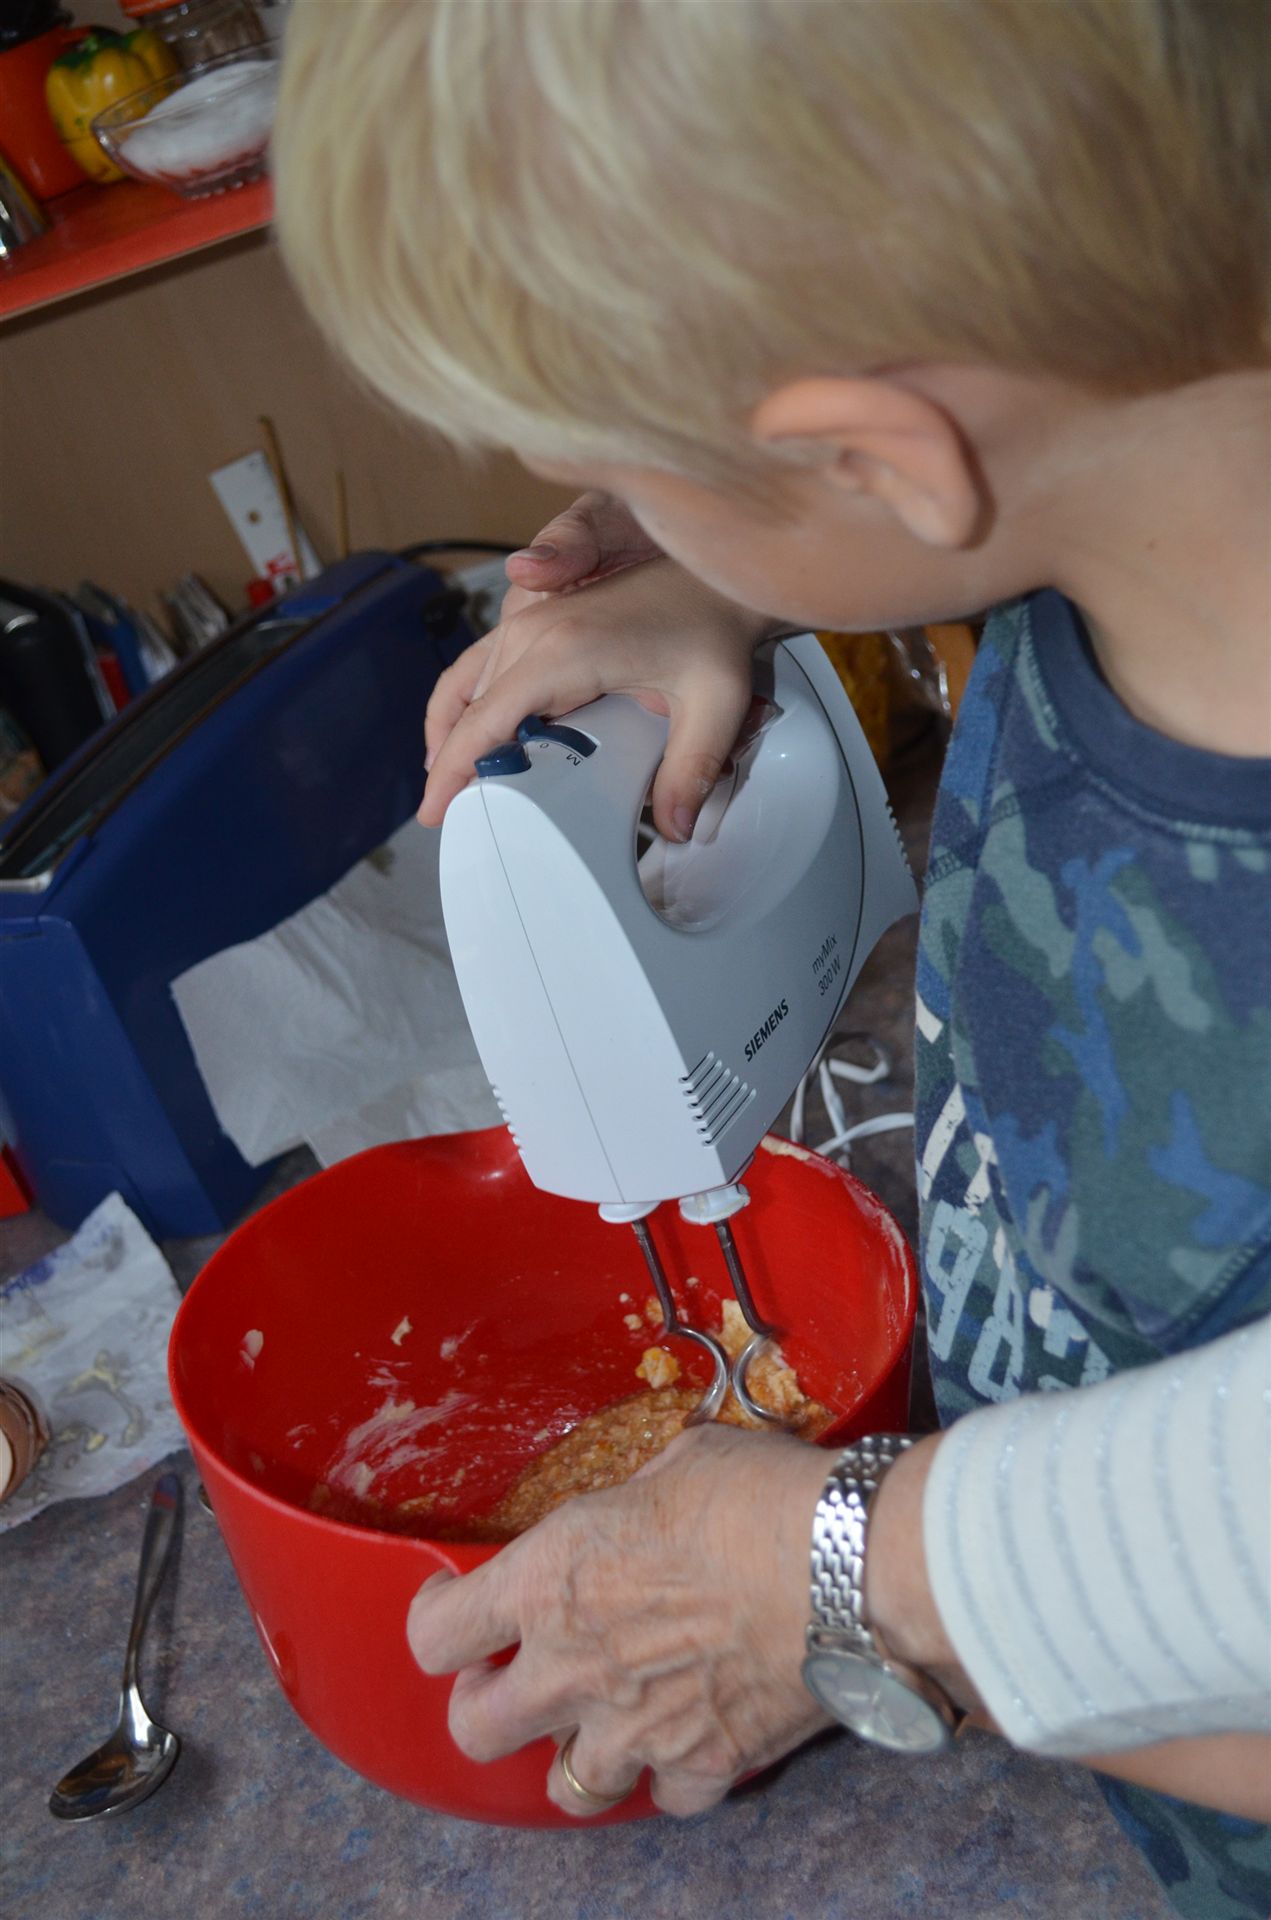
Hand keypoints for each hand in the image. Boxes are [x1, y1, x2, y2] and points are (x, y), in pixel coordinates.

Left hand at [407, 1425, 834, 1817]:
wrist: (849, 1567)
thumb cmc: (760, 1496)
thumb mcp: (675, 1463)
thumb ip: (632, 1503)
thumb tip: (642, 1505)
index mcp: (550, 1578)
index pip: (438, 1633)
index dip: (438, 1620)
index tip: (454, 1605)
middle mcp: (574, 1667)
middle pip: (474, 1730)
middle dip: (485, 1704)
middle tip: (516, 1676)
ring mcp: (637, 1730)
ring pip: (565, 1789)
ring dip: (576, 1755)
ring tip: (601, 1719)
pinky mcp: (705, 1765)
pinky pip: (664, 1800)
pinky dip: (671, 1775)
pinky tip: (687, 1736)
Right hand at [420, 495, 773, 839]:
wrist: (717, 570)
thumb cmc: (715, 625)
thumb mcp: (715, 702)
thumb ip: (692, 767)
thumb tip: (676, 827)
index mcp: (563, 650)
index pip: (484, 720)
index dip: (453, 769)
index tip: (436, 810)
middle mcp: (535, 630)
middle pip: (466, 706)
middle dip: (447, 763)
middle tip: (446, 817)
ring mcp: (532, 619)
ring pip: (465, 682)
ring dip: (450, 733)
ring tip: (450, 786)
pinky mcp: (539, 618)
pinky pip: (484, 663)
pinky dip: (468, 704)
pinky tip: (478, 740)